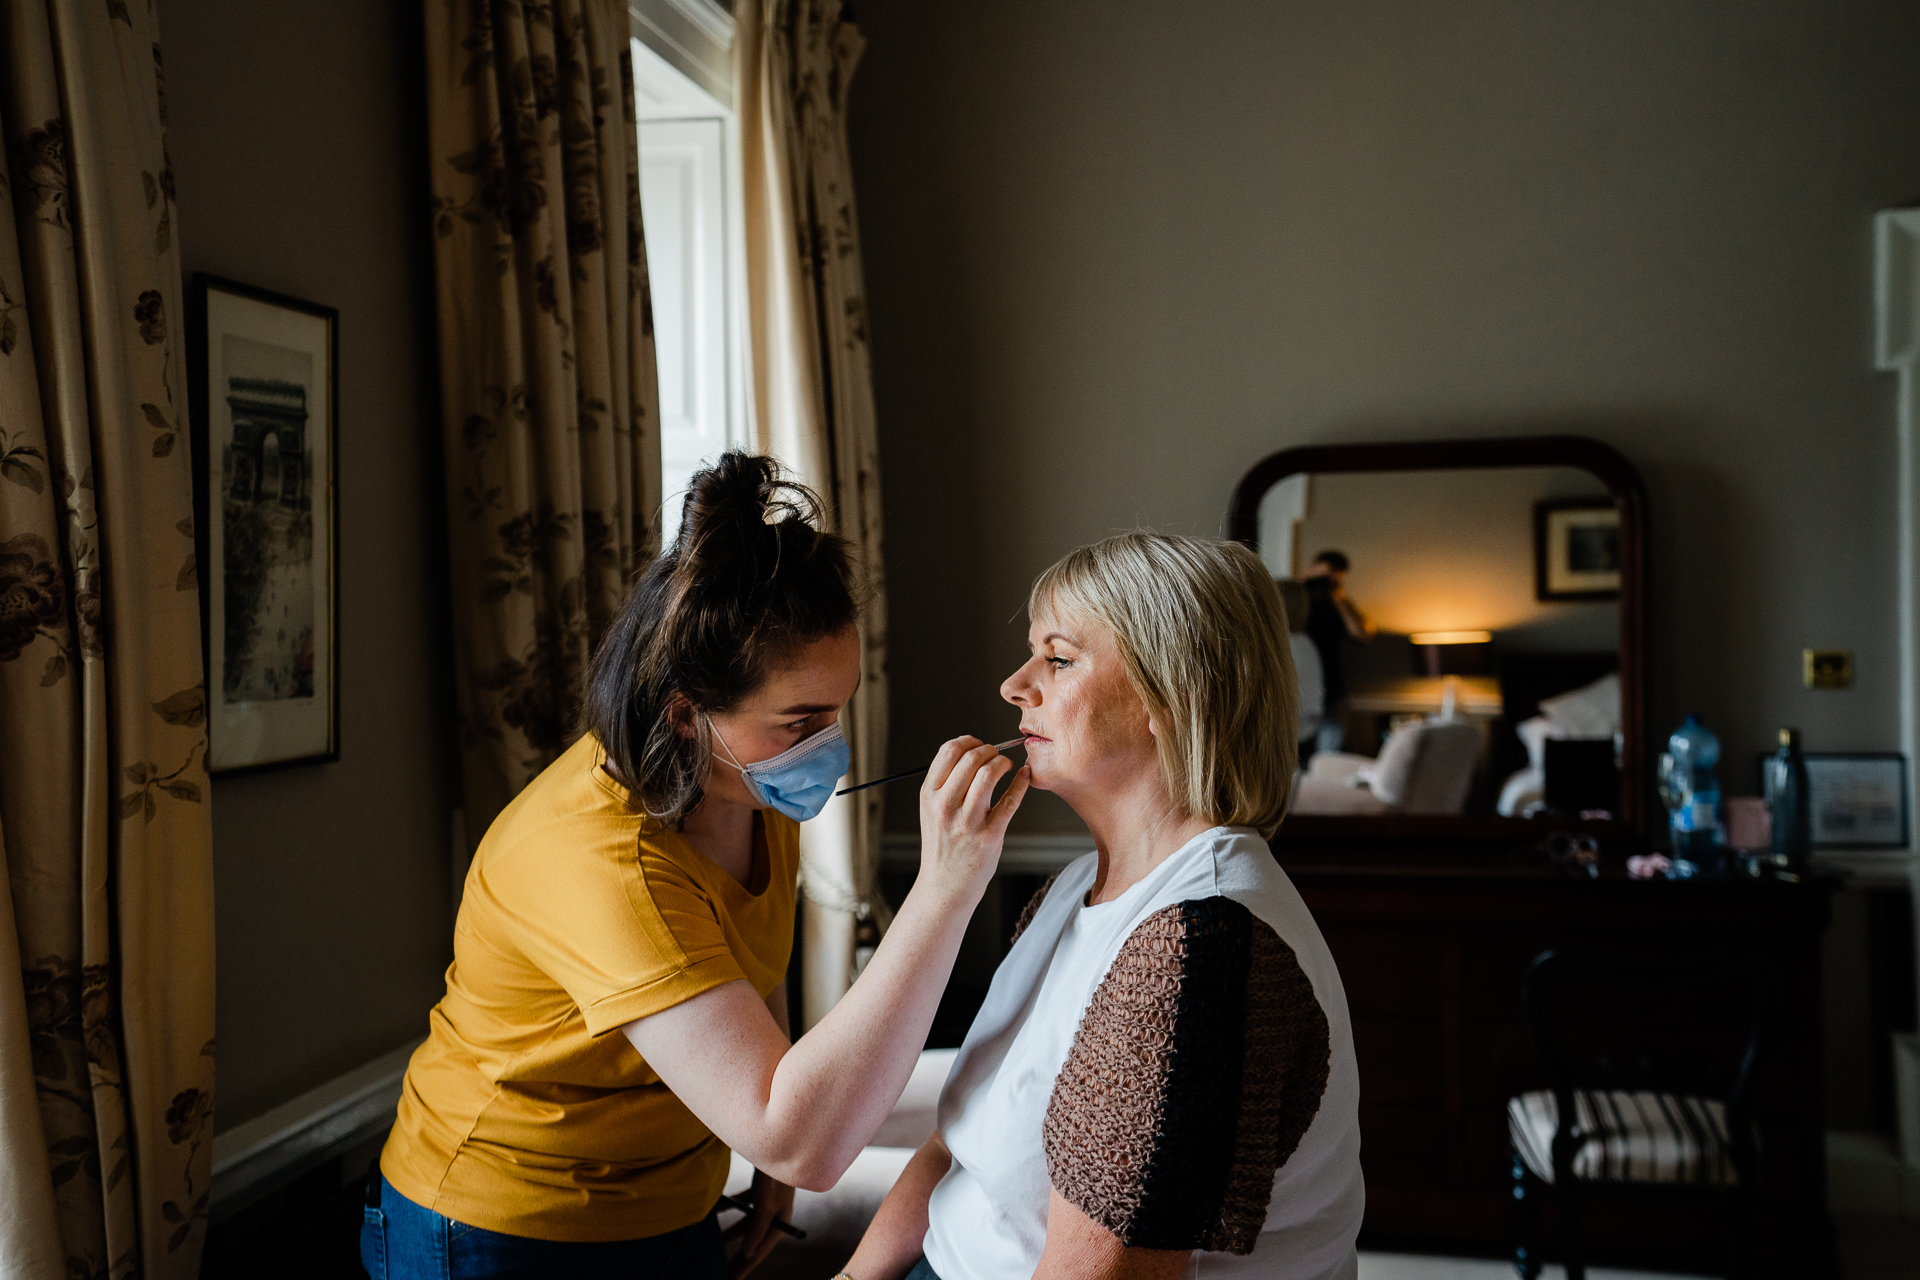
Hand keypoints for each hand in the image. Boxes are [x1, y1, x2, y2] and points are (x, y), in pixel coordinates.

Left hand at [724, 1168, 794, 1277]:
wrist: (777, 1144)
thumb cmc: (775, 1177)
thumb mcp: (766, 1205)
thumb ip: (757, 1229)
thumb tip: (747, 1253)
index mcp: (779, 1224)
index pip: (759, 1252)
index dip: (745, 1268)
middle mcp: (774, 1216)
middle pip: (752, 1241)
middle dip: (738, 1256)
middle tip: (722, 1271)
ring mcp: (766, 1203)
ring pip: (746, 1224)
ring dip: (731, 1233)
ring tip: (715, 1243)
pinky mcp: (759, 1191)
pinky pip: (742, 1206)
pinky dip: (730, 1209)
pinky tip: (717, 1210)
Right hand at [917, 736, 1029, 899]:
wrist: (945, 886)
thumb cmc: (943, 845)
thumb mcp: (931, 811)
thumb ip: (945, 783)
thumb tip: (971, 751)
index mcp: (929, 795)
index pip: (949, 751)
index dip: (969, 741)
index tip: (979, 745)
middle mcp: (945, 806)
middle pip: (971, 758)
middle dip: (990, 750)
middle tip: (997, 756)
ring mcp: (967, 822)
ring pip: (988, 774)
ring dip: (1003, 763)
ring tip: (1007, 766)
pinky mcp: (989, 835)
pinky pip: (1010, 800)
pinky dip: (1021, 783)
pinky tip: (1024, 776)